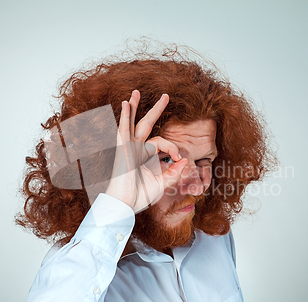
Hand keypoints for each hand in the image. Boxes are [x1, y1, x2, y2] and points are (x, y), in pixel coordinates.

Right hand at [105, 90, 187, 212]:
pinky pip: (123, 129)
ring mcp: (128, 148)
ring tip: (137, 92)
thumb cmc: (139, 196)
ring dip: (135, 107)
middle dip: (156, 110)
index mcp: (144, 156)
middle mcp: (136, 149)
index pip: (161, 143)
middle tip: (166, 96)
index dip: (172, 147)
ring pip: (133, 123)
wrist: (125, 204)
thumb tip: (185, 161)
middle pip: (146, 125)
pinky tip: (125, 104)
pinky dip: (124, 117)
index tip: (177, 158)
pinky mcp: (122, 149)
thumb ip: (174, 173)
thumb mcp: (162, 184)